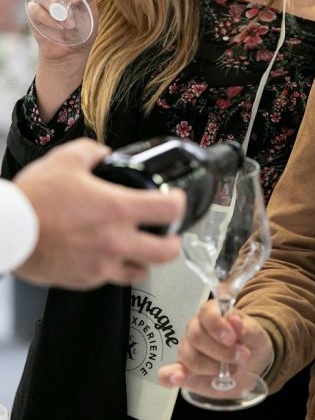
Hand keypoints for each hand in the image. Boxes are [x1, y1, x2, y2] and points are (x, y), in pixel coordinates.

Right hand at [12, 138, 185, 288]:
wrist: (5, 231)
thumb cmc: (32, 199)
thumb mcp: (66, 159)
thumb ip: (93, 152)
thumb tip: (105, 154)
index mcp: (117, 209)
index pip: (171, 210)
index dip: (179, 203)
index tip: (175, 201)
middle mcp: (115, 240)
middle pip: (168, 252)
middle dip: (173, 242)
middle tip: (168, 234)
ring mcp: (101, 264)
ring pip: (141, 272)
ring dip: (144, 259)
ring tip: (138, 247)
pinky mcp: (85, 280)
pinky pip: (111, 279)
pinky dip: (114, 269)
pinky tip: (106, 255)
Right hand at [31, 0, 100, 120]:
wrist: (71, 52)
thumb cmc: (83, 31)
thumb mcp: (91, 14)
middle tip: (76, 2)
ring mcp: (43, 2)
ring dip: (58, 10)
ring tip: (69, 24)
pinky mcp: (33, 13)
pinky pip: (36, 9)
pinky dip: (48, 19)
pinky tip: (58, 28)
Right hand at [158, 299, 273, 386]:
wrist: (251, 366)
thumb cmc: (250, 344)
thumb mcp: (255, 334)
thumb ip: (245, 328)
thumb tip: (233, 319)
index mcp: (213, 313)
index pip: (206, 313)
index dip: (217, 325)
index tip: (232, 339)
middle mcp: (196, 328)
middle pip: (196, 336)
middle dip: (220, 351)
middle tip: (241, 358)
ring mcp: (187, 350)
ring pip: (189, 357)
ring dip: (212, 367)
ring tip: (231, 370)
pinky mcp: (182, 372)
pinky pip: (166, 373)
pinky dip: (170, 376)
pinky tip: (179, 377)